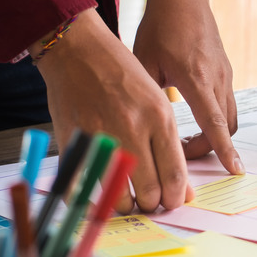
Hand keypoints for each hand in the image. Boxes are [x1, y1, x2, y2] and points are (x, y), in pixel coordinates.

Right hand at [34, 9, 193, 212]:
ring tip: (127, 201)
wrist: (78, 50)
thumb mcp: (156, 102)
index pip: (174, 175)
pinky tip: (98, 198)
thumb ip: (169, 145)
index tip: (172, 202)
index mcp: (159, 117)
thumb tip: (182, 189)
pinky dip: (91, 200)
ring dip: (125, 206)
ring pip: (119, 196)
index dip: (175, 197)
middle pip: (150, 191)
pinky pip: (83, 187)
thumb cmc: (121, 74)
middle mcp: (133, 129)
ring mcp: (102, 137)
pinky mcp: (74, 141)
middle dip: (152, 205)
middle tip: (150, 203)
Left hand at [133, 0, 243, 175]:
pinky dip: (216, 118)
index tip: (234, 170)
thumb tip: (138, 129)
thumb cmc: (160, 25)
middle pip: (226, 127)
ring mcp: (226, 74)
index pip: (216, 123)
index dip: (225, 150)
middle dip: (209, 148)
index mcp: (196, 78)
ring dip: (214, 134)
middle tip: (181, 154)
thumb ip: (146, 96)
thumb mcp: (143, 62)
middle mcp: (217, 79)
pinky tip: (194, 116)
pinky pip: (227, 102)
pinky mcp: (226, 70)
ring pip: (230, 116)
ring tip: (186, 139)